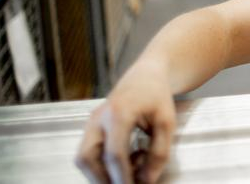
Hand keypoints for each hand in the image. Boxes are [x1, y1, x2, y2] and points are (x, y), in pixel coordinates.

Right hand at [75, 62, 176, 183]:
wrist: (145, 76)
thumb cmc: (157, 96)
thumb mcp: (167, 123)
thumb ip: (159, 152)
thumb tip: (147, 180)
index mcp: (119, 113)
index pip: (114, 154)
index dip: (121, 177)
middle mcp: (99, 118)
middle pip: (87, 157)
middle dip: (101, 179)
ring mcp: (91, 122)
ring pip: (83, 157)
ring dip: (99, 174)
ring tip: (126, 175)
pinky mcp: (90, 128)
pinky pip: (87, 152)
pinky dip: (101, 164)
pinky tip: (124, 163)